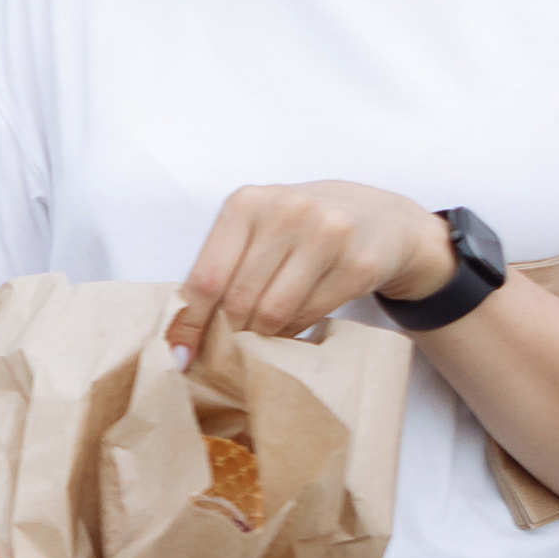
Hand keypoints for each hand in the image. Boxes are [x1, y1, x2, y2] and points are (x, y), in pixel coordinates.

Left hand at [169, 181, 455, 351]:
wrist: (380, 219)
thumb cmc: (302, 228)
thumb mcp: (257, 229)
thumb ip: (222, 267)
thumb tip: (183, 332)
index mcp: (246, 203)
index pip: (206, 276)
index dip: (189, 321)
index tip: (178, 354)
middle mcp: (285, 211)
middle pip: (238, 298)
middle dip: (226, 334)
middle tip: (223, 354)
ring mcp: (327, 234)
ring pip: (273, 311)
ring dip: (259, 337)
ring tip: (256, 343)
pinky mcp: (358, 263)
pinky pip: (310, 315)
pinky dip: (292, 333)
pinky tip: (289, 332)